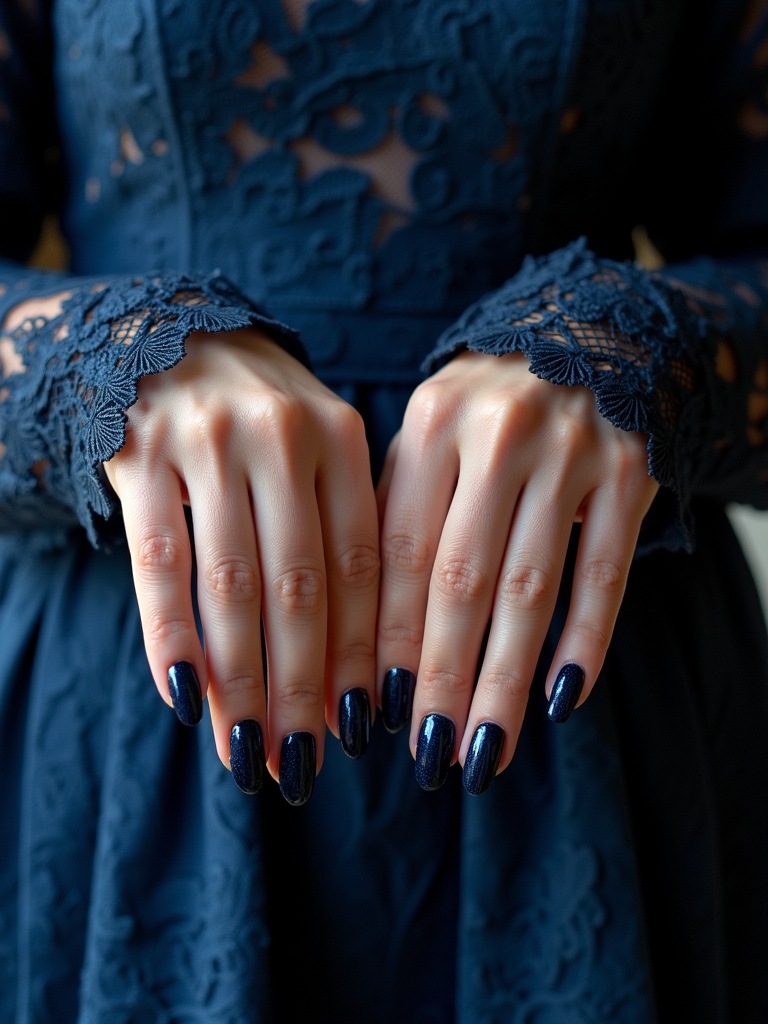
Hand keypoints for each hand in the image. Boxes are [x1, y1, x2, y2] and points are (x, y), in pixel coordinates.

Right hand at [104, 329, 378, 801]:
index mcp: (340, 437)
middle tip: (305, 765)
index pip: (360, 567)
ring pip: (230, 586)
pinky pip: (158, 564)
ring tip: (247, 753)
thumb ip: (340, 530)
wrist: (168, 334)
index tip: (362, 729)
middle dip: (303, 688)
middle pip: (299, 588)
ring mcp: (206, 441)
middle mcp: (279, 435)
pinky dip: (171, 638)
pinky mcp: (139, 454)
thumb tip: (358, 670)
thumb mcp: (316, 447)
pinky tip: (183, 699)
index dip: (361, 655)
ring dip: (240, 682)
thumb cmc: (260, 416)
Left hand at [375, 351, 658, 792]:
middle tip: (427, 755)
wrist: (585, 336)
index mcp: (431, 426)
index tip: (371, 712)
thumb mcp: (430, 436)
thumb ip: (396, 512)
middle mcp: (498, 434)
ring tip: (484, 751)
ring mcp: (570, 451)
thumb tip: (356, 635)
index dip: (384, 638)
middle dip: (441, 677)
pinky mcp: (630, 471)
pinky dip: (584, 640)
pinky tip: (561, 700)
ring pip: (531, 589)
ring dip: (505, 679)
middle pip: (461, 580)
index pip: (398, 552)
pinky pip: (606, 573)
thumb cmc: (485, 409)